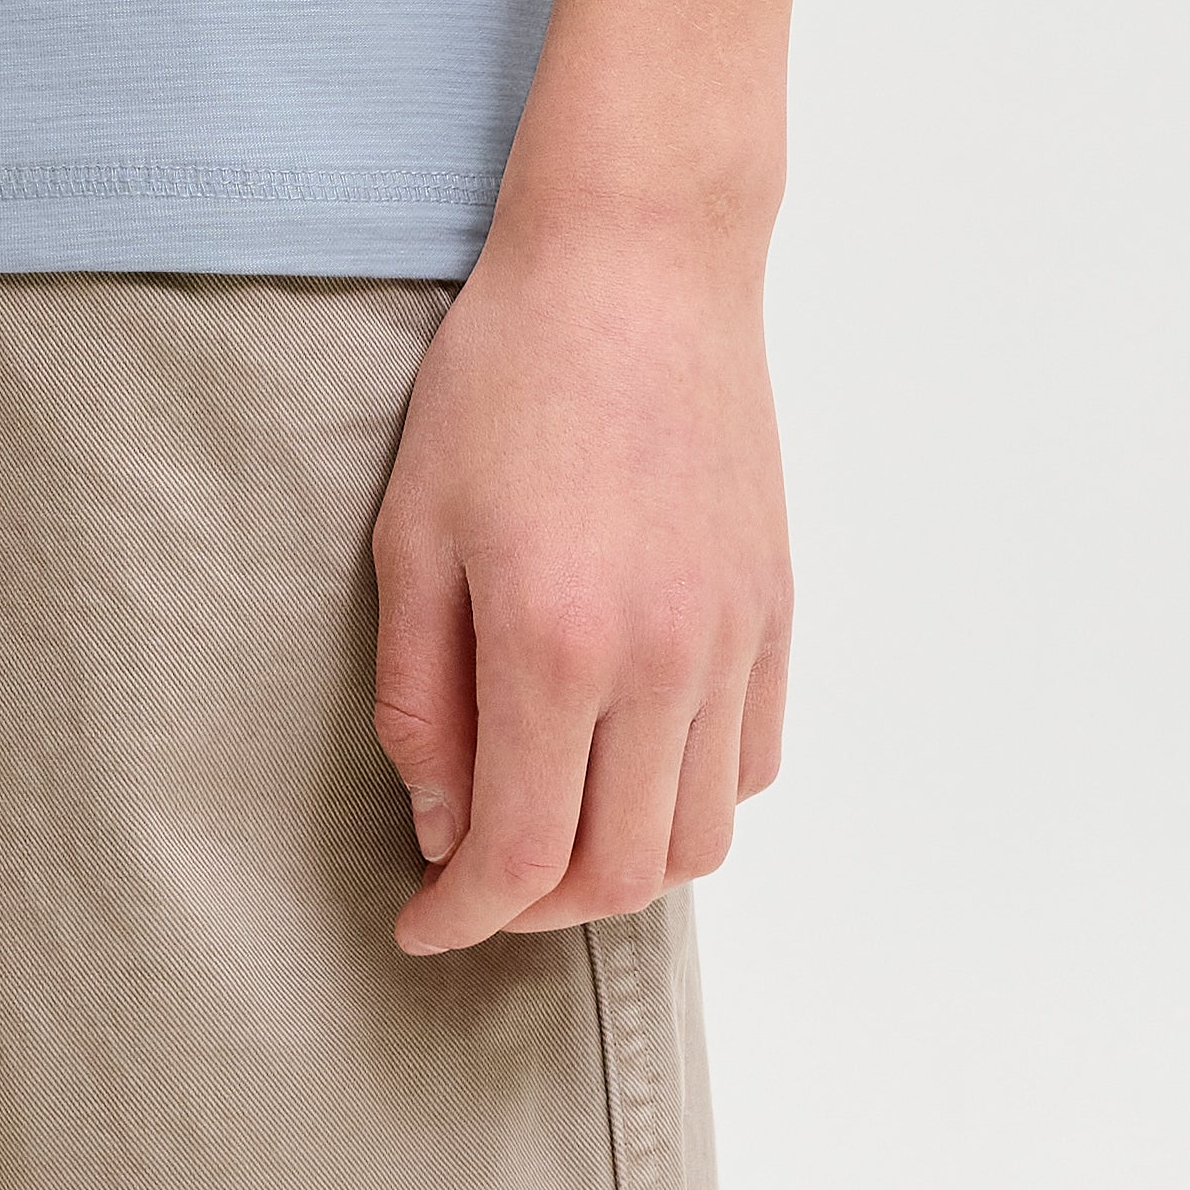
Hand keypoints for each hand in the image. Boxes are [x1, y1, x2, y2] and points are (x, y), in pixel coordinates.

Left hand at [367, 200, 791, 953]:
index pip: (518, 856)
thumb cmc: (504, 376)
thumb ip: (418, 693)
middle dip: (533, 909)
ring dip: (621, 867)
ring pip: (698, 839)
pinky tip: (628, 762)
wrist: (637, 263)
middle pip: (617, 873)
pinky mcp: (775, 610)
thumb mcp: (413, 527)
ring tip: (551, 830)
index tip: (417, 926)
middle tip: (472, 882)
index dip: (460, 916)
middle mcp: (662, 663)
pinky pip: (750, 764)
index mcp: (554, 646)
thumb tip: (439, 821)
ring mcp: (733, 641)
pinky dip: (691, 800)